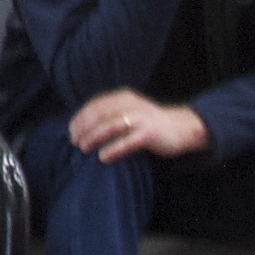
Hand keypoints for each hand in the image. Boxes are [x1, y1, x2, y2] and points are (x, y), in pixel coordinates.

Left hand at [65, 89, 208, 164]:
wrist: (183, 127)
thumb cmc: (152, 123)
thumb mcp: (131, 111)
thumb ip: (112, 114)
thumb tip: (86, 126)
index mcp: (123, 97)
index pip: (96, 105)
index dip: (80, 117)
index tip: (72, 130)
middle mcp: (131, 105)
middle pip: (100, 115)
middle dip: (84, 128)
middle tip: (74, 141)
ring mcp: (141, 119)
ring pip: (110, 127)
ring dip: (93, 137)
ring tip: (84, 148)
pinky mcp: (149, 134)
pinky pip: (127, 142)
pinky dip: (113, 149)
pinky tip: (104, 157)